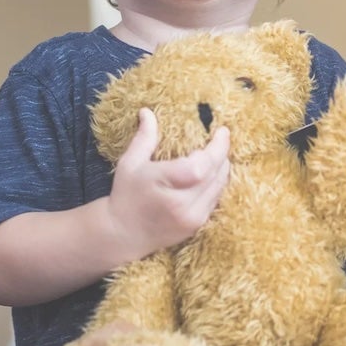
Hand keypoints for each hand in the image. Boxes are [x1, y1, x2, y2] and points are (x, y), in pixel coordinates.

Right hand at [104, 108, 230, 257]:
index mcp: (163, 184)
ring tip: (218, 152)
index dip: (216, 149)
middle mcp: (181, 204)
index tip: (220, 131)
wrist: (123, 234)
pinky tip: (212, 172)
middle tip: (221, 138)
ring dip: (222, 167)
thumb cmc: (126, 194)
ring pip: (219, 186)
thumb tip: (148, 112)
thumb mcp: (130, 163)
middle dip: (222, 153)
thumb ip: (144, 138)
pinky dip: (217, 183)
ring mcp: (191, 217)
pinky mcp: (197, 225)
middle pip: (215, 174)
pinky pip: (216, 199)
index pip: (201, 167)